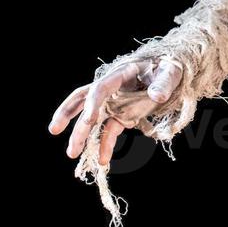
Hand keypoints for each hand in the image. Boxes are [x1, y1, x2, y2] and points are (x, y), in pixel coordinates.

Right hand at [48, 58, 182, 165]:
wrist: (173, 72)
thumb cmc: (170, 66)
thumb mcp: (170, 71)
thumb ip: (163, 83)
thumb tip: (157, 96)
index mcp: (121, 74)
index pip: (100, 88)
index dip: (92, 104)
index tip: (88, 121)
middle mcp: (113, 89)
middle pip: (83, 99)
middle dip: (67, 113)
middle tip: (54, 130)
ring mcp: (116, 103)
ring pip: (92, 118)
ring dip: (81, 135)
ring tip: (72, 154)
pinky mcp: (123, 115)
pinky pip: (110, 131)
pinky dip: (106, 145)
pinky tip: (103, 161)